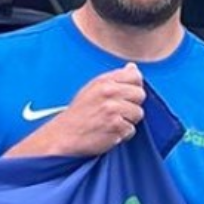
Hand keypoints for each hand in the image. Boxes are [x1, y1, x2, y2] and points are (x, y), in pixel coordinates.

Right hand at [7, 63, 145, 158]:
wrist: (63, 136)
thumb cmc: (78, 114)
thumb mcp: (92, 89)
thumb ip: (115, 79)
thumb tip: (132, 67)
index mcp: (104, 81)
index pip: (135, 76)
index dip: (133, 87)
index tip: (124, 96)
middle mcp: (109, 92)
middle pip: (140, 95)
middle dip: (132, 105)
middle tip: (115, 112)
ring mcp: (112, 109)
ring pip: (138, 113)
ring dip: (127, 121)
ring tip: (110, 123)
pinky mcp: (115, 126)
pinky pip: (131, 130)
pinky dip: (122, 134)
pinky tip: (108, 132)